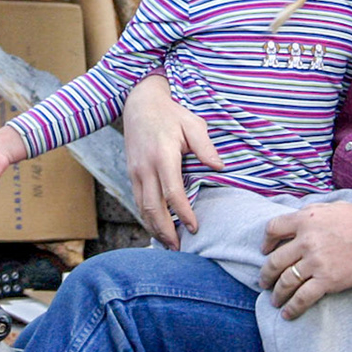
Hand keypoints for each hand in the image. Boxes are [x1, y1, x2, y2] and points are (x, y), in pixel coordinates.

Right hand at [121, 76, 221, 248]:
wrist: (139, 104)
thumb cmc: (171, 114)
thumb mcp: (192, 123)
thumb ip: (205, 146)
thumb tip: (219, 167)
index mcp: (163, 156)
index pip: (172, 192)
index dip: (182, 213)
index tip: (194, 227)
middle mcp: (145, 167)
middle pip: (152, 207)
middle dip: (165, 230)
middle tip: (178, 247)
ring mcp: (135, 172)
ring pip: (141, 207)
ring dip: (154, 227)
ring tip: (168, 243)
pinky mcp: (131, 174)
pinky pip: (137, 201)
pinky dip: (146, 217)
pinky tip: (157, 227)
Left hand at [259, 203, 351, 319]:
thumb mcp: (332, 207)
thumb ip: (310, 212)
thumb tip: (295, 220)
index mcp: (306, 219)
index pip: (273, 229)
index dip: (266, 241)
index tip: (265, 251)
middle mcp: (307, 240)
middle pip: (275, 260)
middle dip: (266, 274)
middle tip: (263, 281)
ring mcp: (316, 262)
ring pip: (286, 281)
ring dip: (276, 293)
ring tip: (274, 300)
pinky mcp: (327, 281)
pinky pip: (302, 297)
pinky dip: (292, 308)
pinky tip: (287, 313)